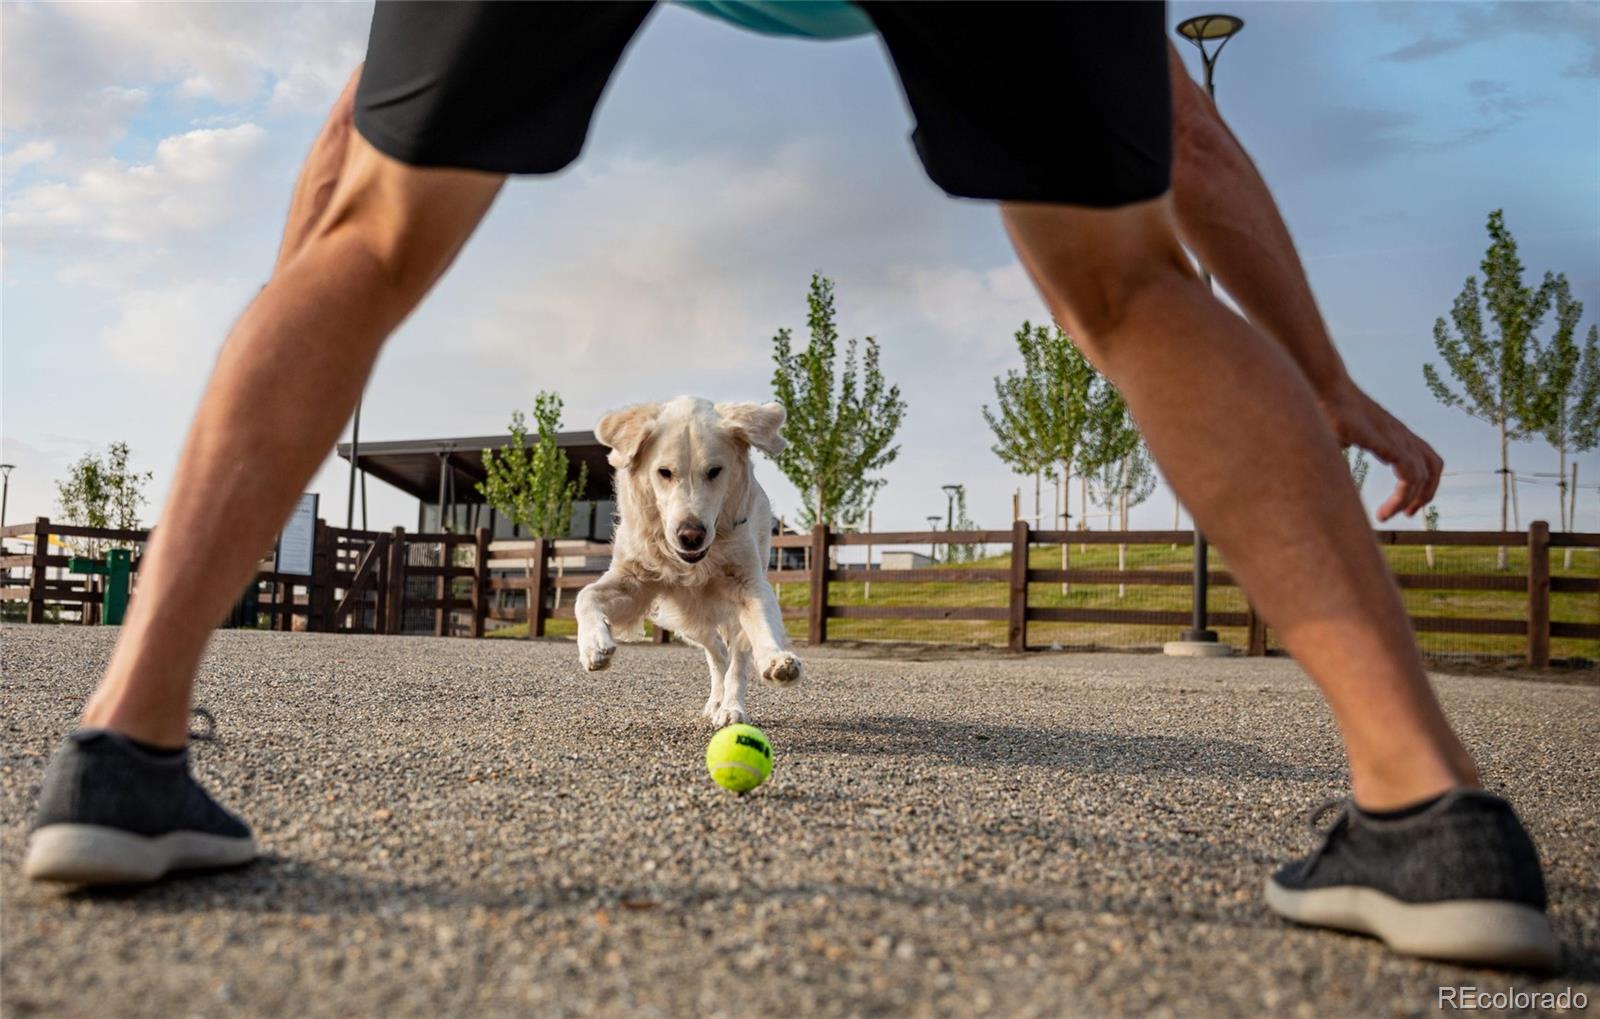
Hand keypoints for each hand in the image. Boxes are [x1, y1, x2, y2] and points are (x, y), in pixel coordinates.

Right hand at [1318, 382, 1442, 521]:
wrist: (1325, 388)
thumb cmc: (1326, 412)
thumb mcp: (1336, 441)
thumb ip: (1340, 459)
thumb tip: (1331, 478)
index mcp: (1394, 434)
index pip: (1423, 458)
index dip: (1419, 483)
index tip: (1401, 505)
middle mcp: (1402, 435)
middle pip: (1433, 465)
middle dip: (1425, 494)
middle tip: (1407, 514)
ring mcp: (1397, 437)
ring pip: (1424, 472)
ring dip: (1413, 498)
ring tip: (1396, 515)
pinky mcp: (1388, 442)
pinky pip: (1410, 473)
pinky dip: (1404, 494)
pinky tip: (1386, 508)